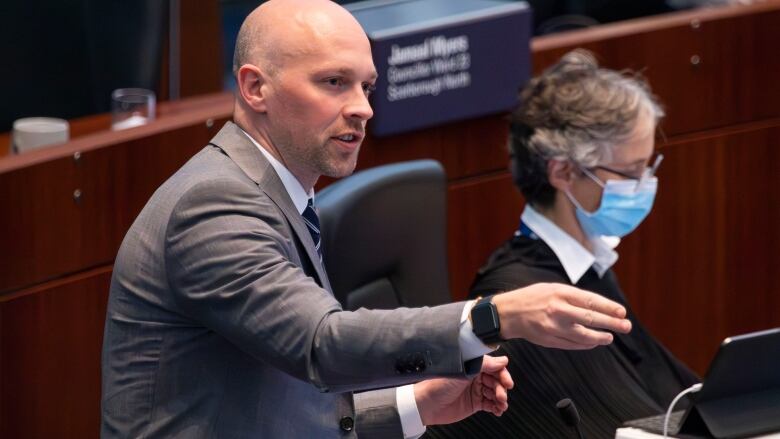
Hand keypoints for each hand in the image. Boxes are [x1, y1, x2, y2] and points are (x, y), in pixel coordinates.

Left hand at [414, 355, 513, 425]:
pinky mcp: (474, 403)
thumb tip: (502, 360)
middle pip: (496, 381)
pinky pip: (490, 404)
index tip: (507, 381)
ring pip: (495, 393)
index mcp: (472, 366)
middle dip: (501, 388)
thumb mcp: (463, 371)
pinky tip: (498, 410)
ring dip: (501, 398)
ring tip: (501, 404)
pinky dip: (496, 407)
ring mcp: (475, 390)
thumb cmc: (438, 384)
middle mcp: (475, 377)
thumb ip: (484, 365)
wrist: (426, 404)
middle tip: (502, 395)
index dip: (502, 374)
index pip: (493, 367)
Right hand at [492, 282, 631, 348]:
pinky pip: (572, 344)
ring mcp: (553, 327)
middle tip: (626, 326)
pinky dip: (585, 344)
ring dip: (600, 337)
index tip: (622, 312)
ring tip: (610, 337)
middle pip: (591, 318)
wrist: (508, 313)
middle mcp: (557, 310)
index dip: (609, 307)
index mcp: (559, 293)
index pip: (590, 301)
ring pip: (584, 335)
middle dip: (611, 323)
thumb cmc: (533, 298)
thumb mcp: (552, 289)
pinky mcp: (549, 340)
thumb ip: (574, 297)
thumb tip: (600, 307)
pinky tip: (593, 342)